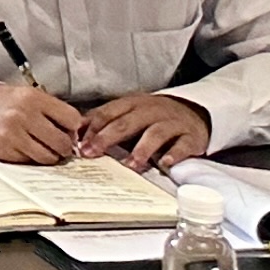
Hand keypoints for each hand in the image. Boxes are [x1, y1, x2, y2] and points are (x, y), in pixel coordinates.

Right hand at [0, 85, 90, 164]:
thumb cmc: (5, 103)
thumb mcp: (28, 96)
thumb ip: (53, 111)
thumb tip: (75, 134)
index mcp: (32, 98)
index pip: (72, 119)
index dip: (72, 127)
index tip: (67, 128)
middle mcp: (23, 116)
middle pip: (63, 142)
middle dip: (63, 145)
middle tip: (57, 142)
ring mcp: (14, 135)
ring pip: (49, 157)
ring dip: (50, 155)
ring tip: (42, 146)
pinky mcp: (6, 150)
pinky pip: (32, 162)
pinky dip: (32, 158)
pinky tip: (26, 148)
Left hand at [75, 92, 212, 170]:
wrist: (194, 112)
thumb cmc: (154, 116)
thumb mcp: (129, 113)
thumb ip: (105, 122)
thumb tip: (75, 135)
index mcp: (132, 103)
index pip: (108, 113)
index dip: (92, 128)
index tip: (79, 144)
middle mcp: (151, 110)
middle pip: (126, 122)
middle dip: (107, 138)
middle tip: (92, 153)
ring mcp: (172, 123)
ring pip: (155, 133)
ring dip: (141, 150)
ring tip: (130, 165)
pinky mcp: (190, 136)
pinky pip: (182, 145)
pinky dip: (173, 154)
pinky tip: (164, 163)